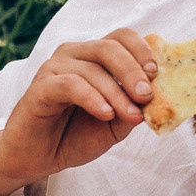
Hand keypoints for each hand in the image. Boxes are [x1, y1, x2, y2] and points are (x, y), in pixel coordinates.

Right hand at [0, 28, 159, 195]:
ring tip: (131, 116)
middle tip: (147, 96)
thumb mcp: (114, 125)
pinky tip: (105, 114)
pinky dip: (92, 98)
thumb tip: (158, 99)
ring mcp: (54, 68)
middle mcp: (73, 55)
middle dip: (133, 71)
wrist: (36, 158)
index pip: (120, 37)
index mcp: (93, 58)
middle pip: (108, 47)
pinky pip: (70, 84)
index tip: (157, 73)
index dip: (142, 50)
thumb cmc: (73, 136)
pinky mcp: (40, 87)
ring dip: (117, 93)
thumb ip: (133, 108)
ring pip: (92, 68)